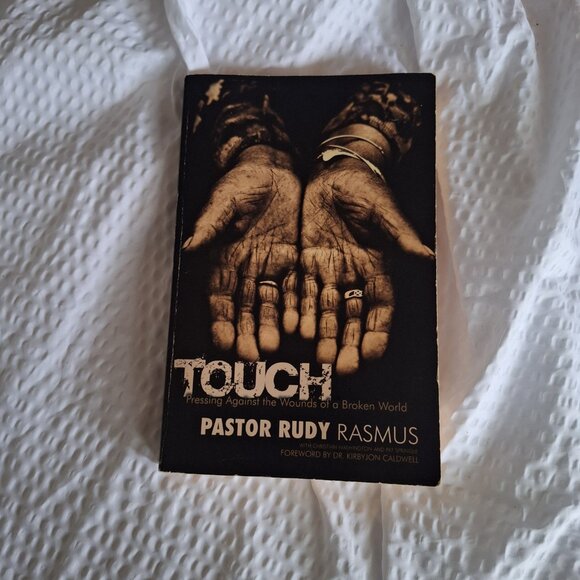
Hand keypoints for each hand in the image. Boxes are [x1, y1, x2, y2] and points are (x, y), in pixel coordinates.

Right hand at [183, 145, 300, 360]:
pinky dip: (296, 308)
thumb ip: (211, 223)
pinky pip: (295, 289)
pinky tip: (298, 326)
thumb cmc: (244, 182)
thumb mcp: (226, 199)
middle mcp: (247, 269)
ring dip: (271, 326)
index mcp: (225, 258)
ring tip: (273, 346)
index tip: (222, 341)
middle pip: (244, 308)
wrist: (276, 170)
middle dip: (246, 332)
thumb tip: (190, 244)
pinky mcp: (294, 261)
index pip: (220, 296)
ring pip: (270, 304)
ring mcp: (271, 267)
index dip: (220, 319)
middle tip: (251, 354)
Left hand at [300, 155, 432, 374]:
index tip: (372, 355)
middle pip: (351, 316)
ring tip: (318, 358)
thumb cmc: (365, 189)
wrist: (333, 173)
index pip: (379, 307)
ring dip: (322, 334)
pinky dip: (298, 310)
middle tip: (341, 368)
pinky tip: (293, 329)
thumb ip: (398, 235)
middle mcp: (352, 276)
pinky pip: (301, 291)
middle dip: (347, 343)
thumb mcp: (382, 210)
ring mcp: (327, 271)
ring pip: (325, 310)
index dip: (377, 331)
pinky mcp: (304, 263)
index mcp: (375, 267)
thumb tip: (426, 256)